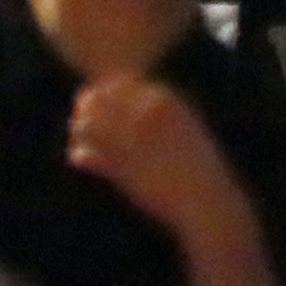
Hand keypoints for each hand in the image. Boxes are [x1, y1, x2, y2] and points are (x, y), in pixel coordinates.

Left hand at [69, 75, 236, 245]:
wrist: (208, 202)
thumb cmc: (199, 168)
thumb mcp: (187, 126)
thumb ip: (161, 108)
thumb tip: (135, 104)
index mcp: (162, 99)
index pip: (116, 83)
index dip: (101, 93)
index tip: (94, 104)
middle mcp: (144, 114)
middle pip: (96, 98)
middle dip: (83, 109)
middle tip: (78, 122)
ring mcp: (132, 139)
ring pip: (87, 123)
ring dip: (77, 131)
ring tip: (77, 141)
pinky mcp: (123, 168)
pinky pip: (88, 153)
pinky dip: (79, 154)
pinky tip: (78, 159)